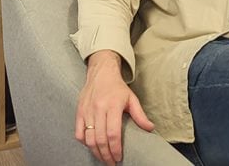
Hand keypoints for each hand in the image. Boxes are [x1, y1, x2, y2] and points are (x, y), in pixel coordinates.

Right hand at [75, 50, 154, 164]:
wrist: (101, 72)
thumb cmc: (117, 87)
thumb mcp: (132, 98)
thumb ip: (140, 115)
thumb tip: (150, 129)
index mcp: (112, 106)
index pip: (113, 133)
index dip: (115, 149)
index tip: (119, 158)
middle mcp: (98, 109)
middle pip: (100, 139)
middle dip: (106, 155)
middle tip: (111, 163)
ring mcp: (87, 110)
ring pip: (88, 138)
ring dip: (95, 152)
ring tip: (103, 158)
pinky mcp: (79, 111)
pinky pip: (78, 132)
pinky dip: (84, 142)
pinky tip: (91, 147)